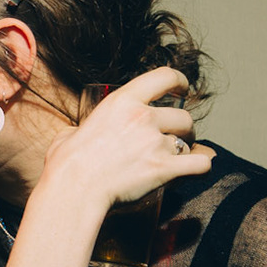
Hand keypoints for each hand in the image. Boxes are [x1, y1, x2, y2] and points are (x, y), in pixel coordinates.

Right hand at [44, 67, 212, 204]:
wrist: (73, 188)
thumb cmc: (66, 164)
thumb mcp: (71, 132)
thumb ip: (85, 129)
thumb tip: (80, 135)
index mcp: (121, 101)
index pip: (164, 77)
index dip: (178, 82)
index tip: (182, 89)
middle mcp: (143, 117)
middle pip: (183, 116)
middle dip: (182, 129)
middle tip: (174, 139)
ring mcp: (155, 142)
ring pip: (189, 142)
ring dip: (185, 151)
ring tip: (175, 161)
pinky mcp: (164, 169)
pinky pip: (200, 165)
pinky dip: (199, 169)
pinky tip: (192, 172)